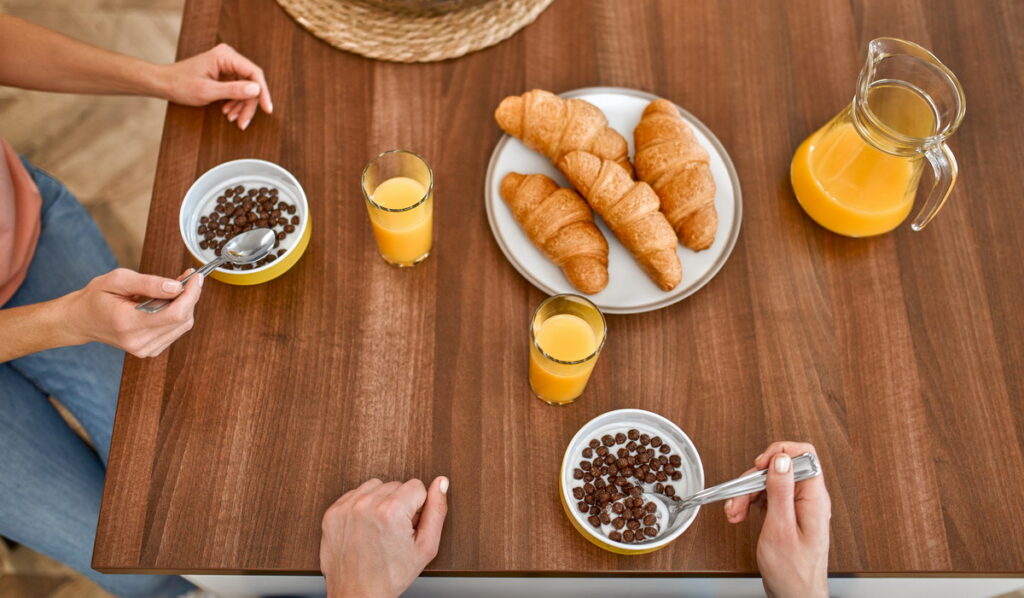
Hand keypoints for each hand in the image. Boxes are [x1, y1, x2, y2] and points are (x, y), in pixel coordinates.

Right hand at [64, 267, 202, 356]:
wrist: (81, 320)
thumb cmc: (96, 297)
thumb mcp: (118, 280)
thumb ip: (149, 283)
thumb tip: (177, 286)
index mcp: (128, 324)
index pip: (175, 314)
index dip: (191, 294)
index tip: (195, 277)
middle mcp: (138, 342)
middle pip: (182, 320)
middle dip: (189, 296)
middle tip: (185, 277)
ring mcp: (145, 350)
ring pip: (183, 326)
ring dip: (185, 305)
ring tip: (174, 288)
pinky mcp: (150, 351)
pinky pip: (175, 331)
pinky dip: (177, 315)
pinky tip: (167, 303)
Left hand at [157, 43, 272, 129]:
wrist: (163, 84)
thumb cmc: (180, 84)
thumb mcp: (208, 91)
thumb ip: (234, 90)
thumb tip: (256, 90)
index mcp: (225, 56)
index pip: (254, 73)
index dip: (263, 93)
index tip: (267, 109)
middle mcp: (228, 57)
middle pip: (251, 83)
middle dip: (249, 104)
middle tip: (244, 122)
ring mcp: (227, 65)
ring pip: (246, 88)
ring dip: (242, 106)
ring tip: (233, 119)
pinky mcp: (224, 73)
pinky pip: (238, 89)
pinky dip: (235, 103)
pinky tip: (228, 112)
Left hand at [320, 477, 448, 597]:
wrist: (357, 594)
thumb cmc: (391, 575)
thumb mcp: (426, 547)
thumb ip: (437, 510)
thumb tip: (441, 483)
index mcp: (391, 511)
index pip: (417, 486)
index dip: (418, 508)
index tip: (409, 527)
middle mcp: (366, 505)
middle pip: (397, 485)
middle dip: (400, 504)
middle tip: (395, 531)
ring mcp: (347, 508)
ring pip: (376, 486)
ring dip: (381, 502)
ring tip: (380, 528)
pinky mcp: (333, 512)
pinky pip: (356, 494)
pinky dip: (363, 506)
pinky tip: (366, 526)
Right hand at [723, 442, 830, 597]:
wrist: (795, 596)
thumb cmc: (792, 571)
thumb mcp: (781, 528)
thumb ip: (781, 491)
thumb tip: (781, 459)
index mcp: (813, 498)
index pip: (804, 455)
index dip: (779, 454)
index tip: (759, 465)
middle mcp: (808, 499)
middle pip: (779, 469)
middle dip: (753, 480)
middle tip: (738, 498)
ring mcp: (798, 506)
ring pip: (769, 482)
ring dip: (747, 493)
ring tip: (735, 512)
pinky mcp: (787, 514)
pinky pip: (767, 497)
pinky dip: (750, 503)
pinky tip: (741, 514)